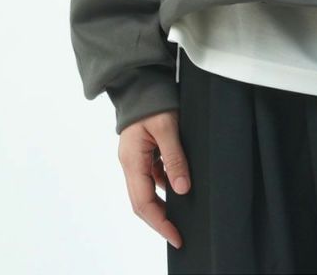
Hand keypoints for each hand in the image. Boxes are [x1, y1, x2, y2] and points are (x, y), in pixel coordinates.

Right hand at [117, 110, 190, 249]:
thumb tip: (181, 189)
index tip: (176, 236)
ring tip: (185, 213)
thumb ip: (174, 158)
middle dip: (161, 219)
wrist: (142, 80)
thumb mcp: (167, 126)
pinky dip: (167, 183)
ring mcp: (136, 158)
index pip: (142, 203)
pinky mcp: (144, 151)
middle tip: (181, 233)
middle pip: (143, 201)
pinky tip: (181, 183)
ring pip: (149, 189)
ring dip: (165, 203)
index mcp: (132, 160)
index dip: (159, 223)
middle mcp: (130, 163)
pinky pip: (154, 174)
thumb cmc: (153, 99)